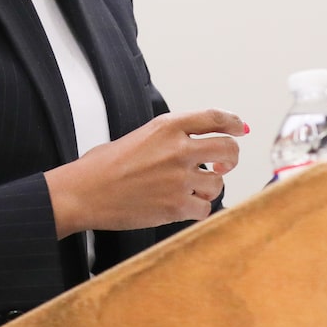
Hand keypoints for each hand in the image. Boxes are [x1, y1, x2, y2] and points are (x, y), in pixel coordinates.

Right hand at [44, 109, 247, 238]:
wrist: (85, 192)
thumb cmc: (105, 164)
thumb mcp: (141, 136)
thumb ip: (172, 136)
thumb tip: (202, 142)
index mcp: (168, 126)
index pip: (215, 118)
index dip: (234, 122)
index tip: (240, 128)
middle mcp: (178, 149)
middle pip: (228, 148)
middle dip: (231, 157)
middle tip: (223, 164)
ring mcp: (179, 178)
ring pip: (218, 182)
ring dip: (209, 186)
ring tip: (191, 188)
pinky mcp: (176, 205)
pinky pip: (205, 208)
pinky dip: (197, 209)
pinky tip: (181, 205)